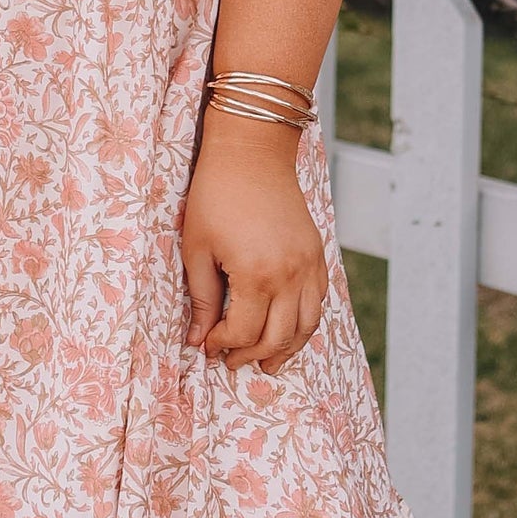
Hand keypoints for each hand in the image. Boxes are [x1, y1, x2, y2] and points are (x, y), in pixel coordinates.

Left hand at [182, 117, 328, 373]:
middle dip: (252, 356)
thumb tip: (198, 339)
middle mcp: (290, 275)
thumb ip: (202, 299)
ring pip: (306, 326)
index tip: (207, 346)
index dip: (224, 345)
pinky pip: (319, 302)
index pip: (245, 332)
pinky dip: (305, 323)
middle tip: (231, 362)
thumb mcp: (197, 249)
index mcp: (256, 274)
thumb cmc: (216, 196)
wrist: (252, 154)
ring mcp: (309, 265)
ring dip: (285, 349)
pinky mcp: (317, 254)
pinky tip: (287, 330)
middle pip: (277, 337)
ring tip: (266, 363)